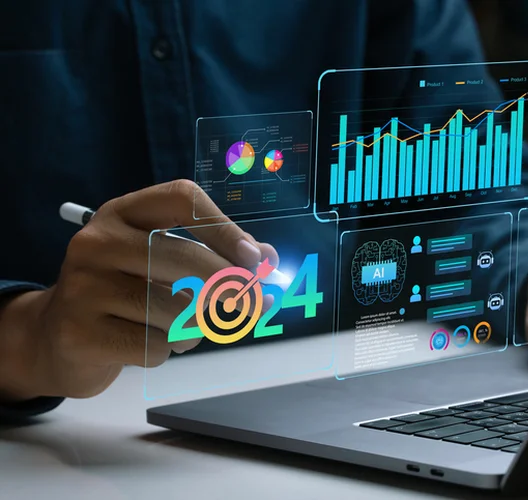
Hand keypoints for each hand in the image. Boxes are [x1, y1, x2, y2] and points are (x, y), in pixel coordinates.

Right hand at [0, 180, 277, 400]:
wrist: (55, 337)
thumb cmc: (124, 294)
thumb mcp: (162, 264)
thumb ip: (215, 257)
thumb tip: (269, 261)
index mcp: (122, 213)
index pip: (182, 200)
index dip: (226, 228)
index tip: (255, 258)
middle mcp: (97, 241)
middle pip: (186, 258)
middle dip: (233, 287)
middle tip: (259, 306)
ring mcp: (83, 286)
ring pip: (177, 309)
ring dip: (198, 327)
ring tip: (183, 328)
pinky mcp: (79, 332)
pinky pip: (155, 345)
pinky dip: (169, 350)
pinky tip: (150, 344)